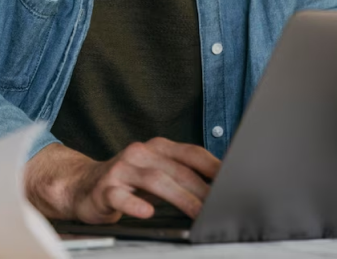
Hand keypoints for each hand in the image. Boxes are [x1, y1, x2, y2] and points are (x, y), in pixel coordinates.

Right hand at [24, 137, 220, 223]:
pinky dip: (135, 204)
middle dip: (201, 188)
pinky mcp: (104, 189)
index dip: (212, 165)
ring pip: (155, 181)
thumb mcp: (156, 171)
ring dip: (180, 197)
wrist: (82, 185)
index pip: (191, 152)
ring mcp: (121, 169)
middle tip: (218, 204)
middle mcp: (141, 153)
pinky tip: (147, 213)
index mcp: (157, 147)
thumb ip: (181, 173)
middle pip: (177, 169)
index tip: (232, 178)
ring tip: (196, 212)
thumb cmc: (128, 180)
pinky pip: (121, 196)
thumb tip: (216, 185)